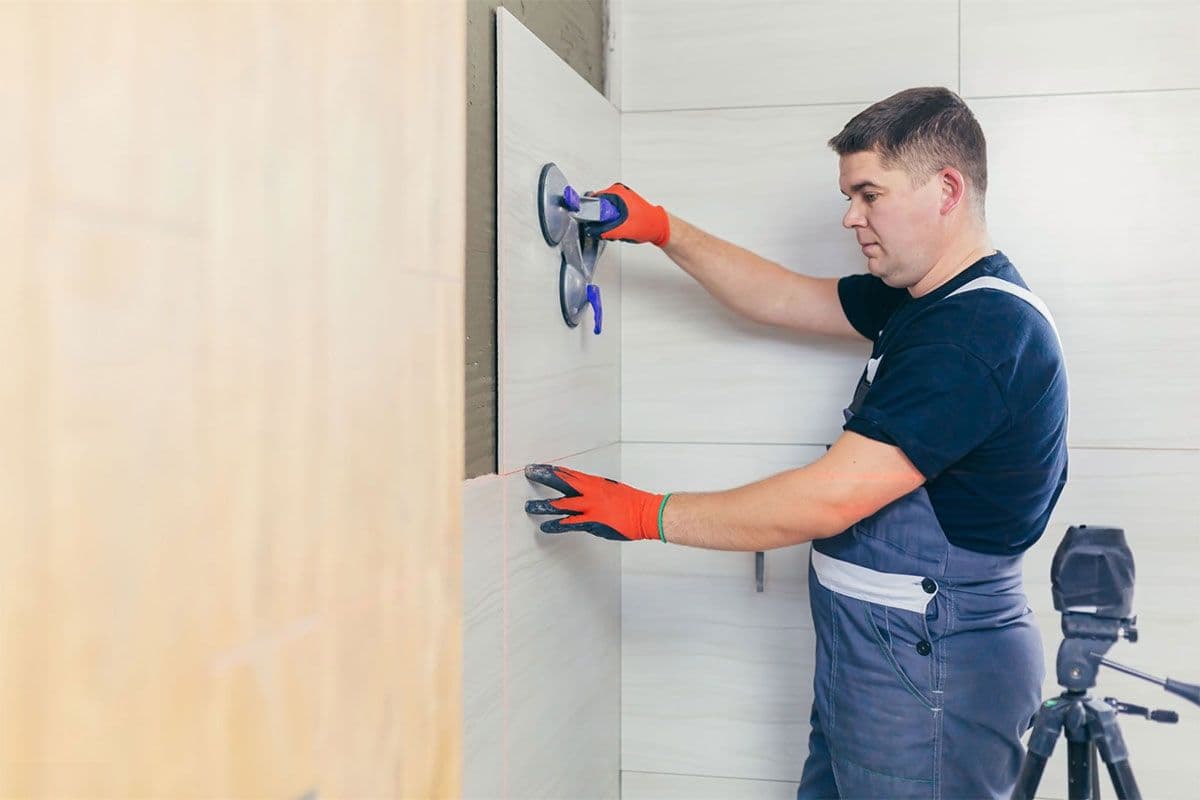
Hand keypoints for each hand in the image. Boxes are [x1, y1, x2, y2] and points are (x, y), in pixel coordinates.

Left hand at [524, 464, 666, 541]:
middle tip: (530, 473)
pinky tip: (545, 527)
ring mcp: (590, 507)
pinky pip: (569, 524)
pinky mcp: (593, 522)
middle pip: (562, 482)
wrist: (646, 512)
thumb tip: (583, 493)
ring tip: (530, 506)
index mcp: (594, 483)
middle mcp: (590, 492)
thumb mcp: (610, 490)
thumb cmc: (631, 502)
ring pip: (561, 504)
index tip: (538, 467)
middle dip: (544, 476)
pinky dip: (556, 525)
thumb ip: (594, 491)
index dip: (552, 470)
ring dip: (543, 505)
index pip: (568, 473)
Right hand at [581, 183, 670, 246]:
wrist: (659, 226)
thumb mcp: (623, 230)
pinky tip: (621, 227)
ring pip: (605, 211)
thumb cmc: (648, 224)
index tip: (594, 223)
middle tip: (611, 228)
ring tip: (619, 228)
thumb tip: (593, 231)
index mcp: (616, 192)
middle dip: (602, 220)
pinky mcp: (624, 203)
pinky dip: (613, 221)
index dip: (593, 214)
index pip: (594, 200)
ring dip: (608, 222)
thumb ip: (605, 231)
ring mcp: (621, 197)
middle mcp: (618, 191)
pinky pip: (611, 213)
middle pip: (599, 206)